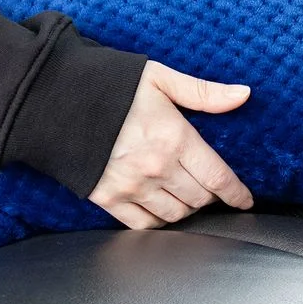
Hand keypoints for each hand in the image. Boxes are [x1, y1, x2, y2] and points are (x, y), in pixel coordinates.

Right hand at [88, 60, 253, 229]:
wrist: (57, 99)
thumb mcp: (160, 78)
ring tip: (188, 198)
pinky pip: (143, 225)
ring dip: (187, 210)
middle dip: (211, 197)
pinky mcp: (108, 198)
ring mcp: (131, 187)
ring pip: (175, 215)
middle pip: (199, 199)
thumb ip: (204, 92)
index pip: (217, 176)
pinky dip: (158, 222)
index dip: (235, 193)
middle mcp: (156, 168)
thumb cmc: (111, 85)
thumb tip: (243, 95)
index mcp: (174, 138)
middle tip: (211, 189)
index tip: (244, 200)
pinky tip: (161, 211)